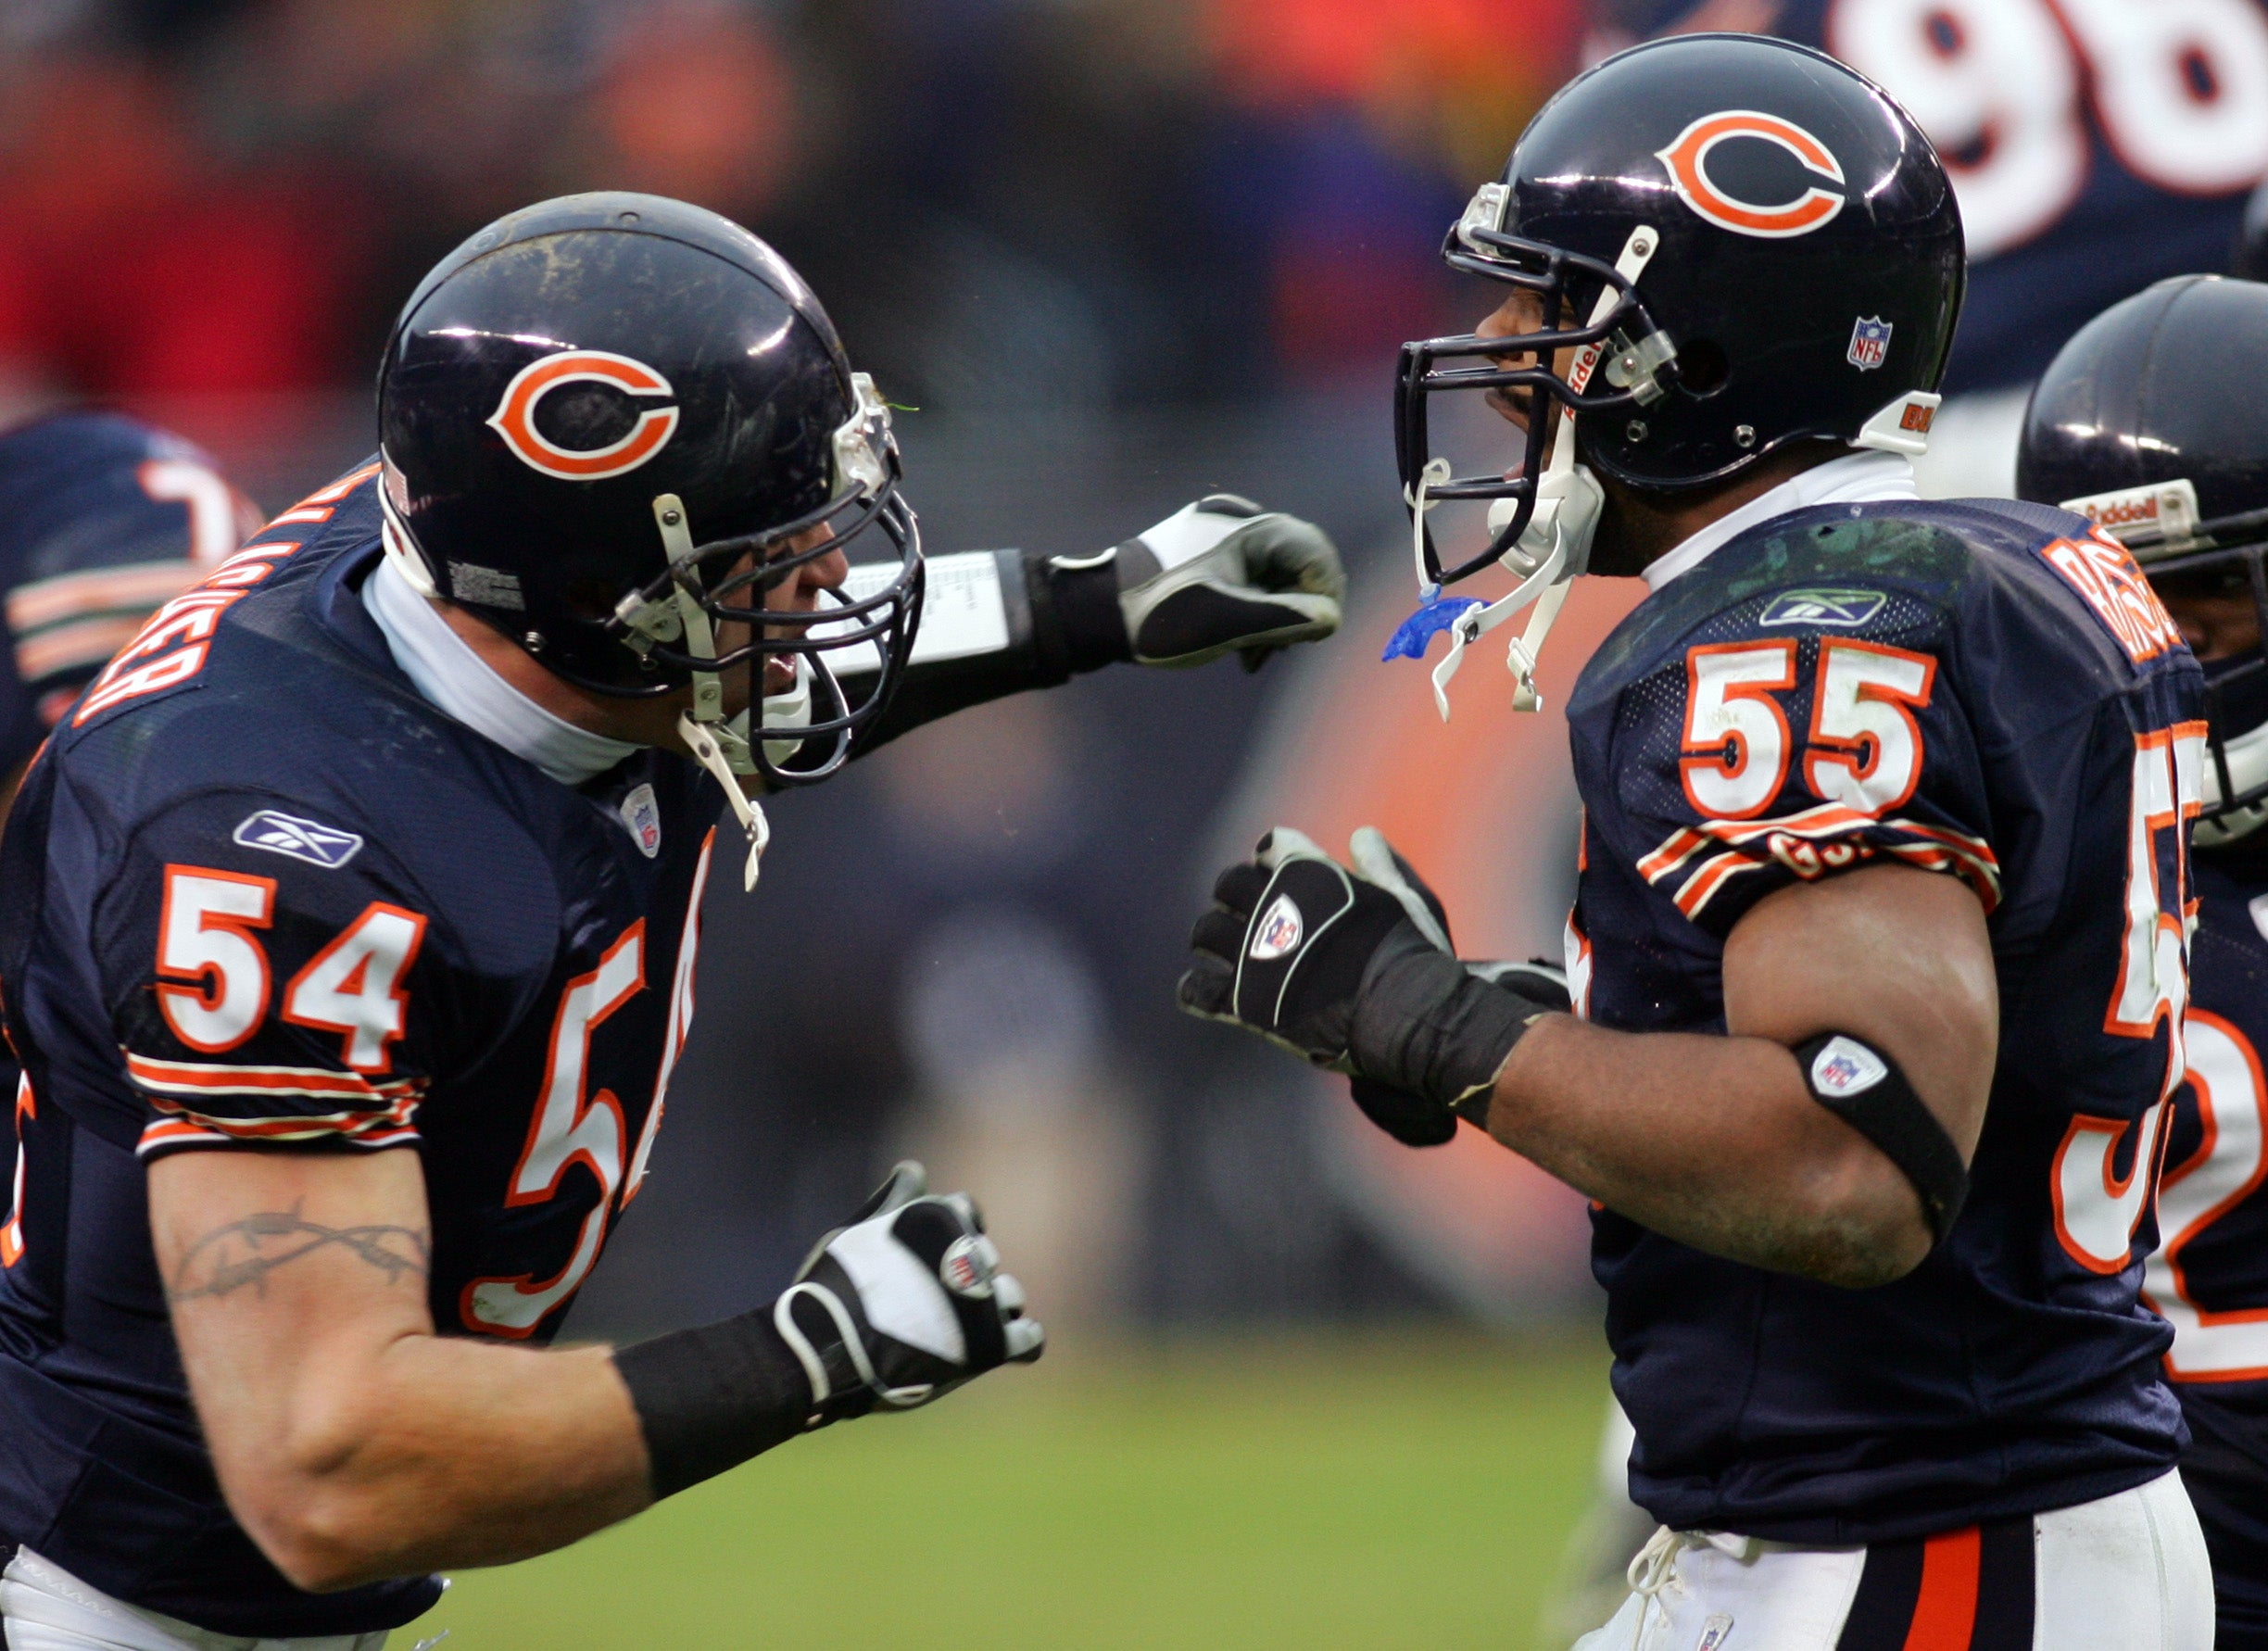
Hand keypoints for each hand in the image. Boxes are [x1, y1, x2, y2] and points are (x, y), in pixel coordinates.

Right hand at [774, 1162, 1042, 1421]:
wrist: (827, 1352)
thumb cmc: (831, 1291)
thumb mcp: (854, 1233)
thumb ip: (893, 1201)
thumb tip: (915, 1168)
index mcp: (939, 1216)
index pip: (966, 1211)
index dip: (949, 1235)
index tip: (929, 1258)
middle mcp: (969, 1252)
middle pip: (987, 1256)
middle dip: (966, 1275)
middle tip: (928, 1305)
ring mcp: (984, 1299)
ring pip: (1011, 1294)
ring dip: (992, 1308)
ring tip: (957, 1332)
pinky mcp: (992, 1345)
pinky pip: (1029, 1339)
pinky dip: (1020, 1341)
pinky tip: (996, 1348)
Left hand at [1114, 495, 1343, 669]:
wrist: (1095, 612)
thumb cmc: (1161, 615)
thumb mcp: (1229, 623)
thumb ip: (1286, 619)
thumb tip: (1330, 620)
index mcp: (1250, 527)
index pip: (1316, 554)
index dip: (1325, 597)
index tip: (1313, 636)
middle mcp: (1239, 523)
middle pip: (1298, 566)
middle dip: (1297, 613)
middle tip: (1279, 653)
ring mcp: (1221, 538)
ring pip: (1273, 579)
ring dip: (1273, 620)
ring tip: (1252, 659)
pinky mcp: (1206, 556)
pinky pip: (1248, 583)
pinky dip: (1251, 614)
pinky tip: (1239, 648)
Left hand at [1179, 827, 1559, 1139]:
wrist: (1405, 1014)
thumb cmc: (1414, 955)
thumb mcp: (1409, 899)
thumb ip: (1382, 866)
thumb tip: (1361, 835)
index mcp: (1308, 874)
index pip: (1272, 844)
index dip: (1274, 854)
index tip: (1275, 865)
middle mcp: (1271, 907)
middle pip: (1229, 883)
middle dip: (1234, 893)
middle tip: (1242, 910)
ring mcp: (1252, 956)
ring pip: (1206, 932)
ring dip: (1211, 937)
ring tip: (1219, 949)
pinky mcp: (1243, 1003)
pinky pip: (1196, 989)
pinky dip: (1195, 989)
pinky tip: (1204, 991)